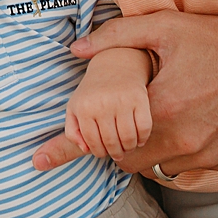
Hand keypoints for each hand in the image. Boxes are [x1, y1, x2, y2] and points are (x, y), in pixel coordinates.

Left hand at [62, 47, 152, 161]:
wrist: (114, 65)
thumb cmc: (92, 93)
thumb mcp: (75, 108)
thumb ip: (72, 131)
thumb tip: (84, 149)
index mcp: (85, 107)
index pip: (92, 143)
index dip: (99, 152)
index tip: (103, 152)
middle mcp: (103, 104)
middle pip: (111, 143)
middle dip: (115, 153)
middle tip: (118, 153)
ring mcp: (122, 101)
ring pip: (129, 138)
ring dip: (129, 148)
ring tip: (127, 147)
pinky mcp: (140, 98)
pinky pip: (144, 128)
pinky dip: (143, 138)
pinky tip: (139, 139)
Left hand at [79, 10, 217, 180]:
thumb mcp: (168, 26)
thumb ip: (117, 36)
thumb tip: (77, 49)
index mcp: (162, 107)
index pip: (108, 139)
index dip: (83, 142)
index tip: (56, 149)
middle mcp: (183, 139)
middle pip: (129, 162)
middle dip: (121, 144)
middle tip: (128, 120)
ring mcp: (207, 155)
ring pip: (159, 168)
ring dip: (152, 151)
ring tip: (161, 121)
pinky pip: (190, 168)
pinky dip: (182, 153)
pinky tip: (190, 125)